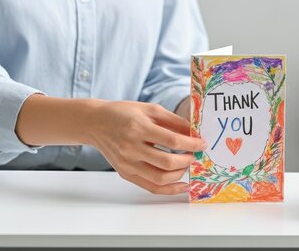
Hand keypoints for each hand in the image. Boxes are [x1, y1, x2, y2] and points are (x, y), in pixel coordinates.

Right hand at [85, 101, 205, 194]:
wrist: (96, 123)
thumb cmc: (124, 113)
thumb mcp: (150, 109)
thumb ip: (174, 121)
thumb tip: (195, 133)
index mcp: (139, 128)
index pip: (172, 141)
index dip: (191, 144)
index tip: (202, 143)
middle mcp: (131, 148)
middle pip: (167, 162)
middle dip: (187, 160)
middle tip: (195, 155)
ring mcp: (127, 164)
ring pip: (160, 178)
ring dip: (180, 174)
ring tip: (186, 165)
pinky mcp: (125, 173)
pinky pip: (151, 187)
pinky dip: (169, 189)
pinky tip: (181, 184)